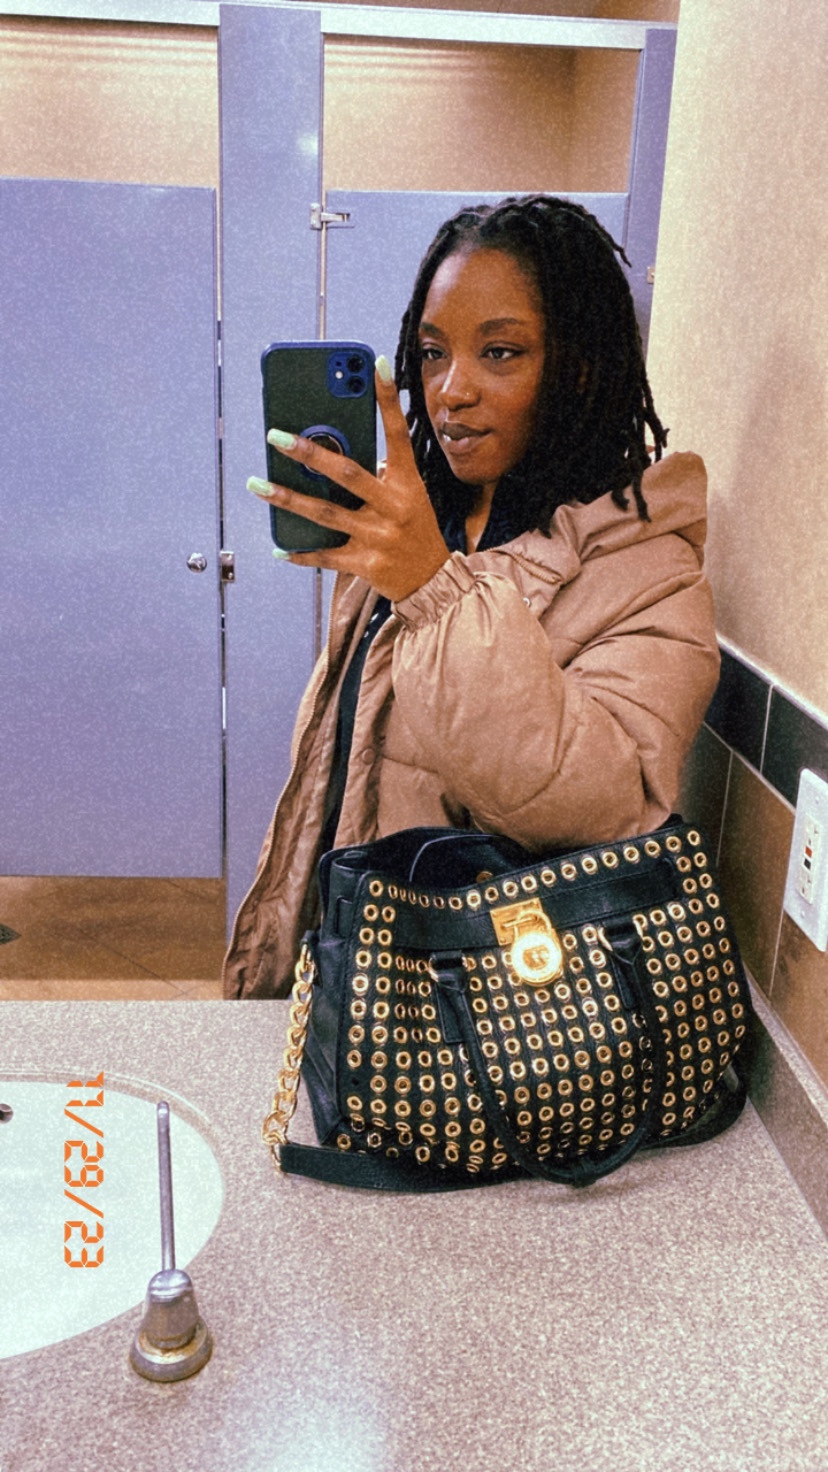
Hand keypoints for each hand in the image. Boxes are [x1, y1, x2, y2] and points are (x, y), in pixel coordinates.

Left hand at [248, 357, 449, 602]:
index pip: (397, 434)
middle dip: (308, 453)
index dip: (388, 400)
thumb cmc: (414, 530)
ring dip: (287, 498)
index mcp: (407, 483)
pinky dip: (301, 552)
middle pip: (346, 474)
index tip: (375, 364)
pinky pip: (326, 555)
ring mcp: (379, 537)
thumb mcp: (408, 497)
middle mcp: (394, 507)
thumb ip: (378, 475)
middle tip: (275, 436)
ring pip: (325, 513)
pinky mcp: (366, 564)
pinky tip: (278, 546)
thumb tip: (329, 452)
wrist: (433, 583)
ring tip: (257, 484)